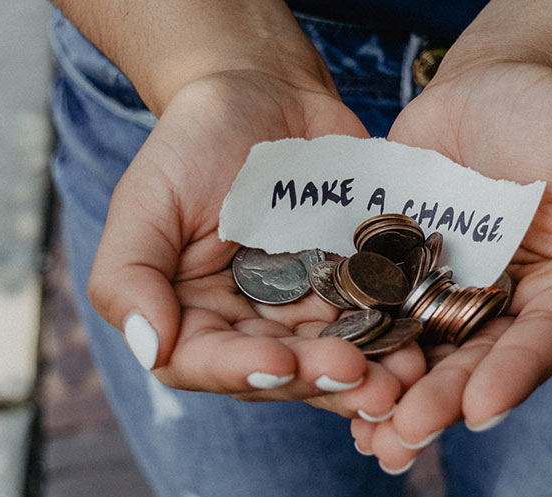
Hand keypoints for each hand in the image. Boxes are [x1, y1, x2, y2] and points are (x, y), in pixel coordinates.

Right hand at [87, 70, 425, 417]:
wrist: (265, 92)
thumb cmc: (194, 141)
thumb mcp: (146, 199)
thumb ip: (128, 275)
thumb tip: (150, 346)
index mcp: (191, 315)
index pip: (206, 363)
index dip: (243, 371)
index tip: (282, 364)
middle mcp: (249, 326)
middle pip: (281, 372)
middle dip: (320, 379)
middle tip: (361, 375)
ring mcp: (306, 310)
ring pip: (334, 358)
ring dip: (369, 376)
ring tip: (402, 377)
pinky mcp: (354, 287)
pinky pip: (377, 321)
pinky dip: (398, 337)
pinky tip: (423, 345)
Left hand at [350, 62, 551, 469]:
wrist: (490, 83)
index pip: (546, 342)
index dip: (515, 375)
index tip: (482, 406)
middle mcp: (510, 311)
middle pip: (479, 364)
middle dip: (444, 400)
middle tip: (408, 430)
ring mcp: (452, 297)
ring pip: (426, 356)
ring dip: (398, 396)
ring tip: (369, 433)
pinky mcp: (402, 278)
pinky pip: (380, 317)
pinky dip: (359, 350)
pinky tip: (332, 381)